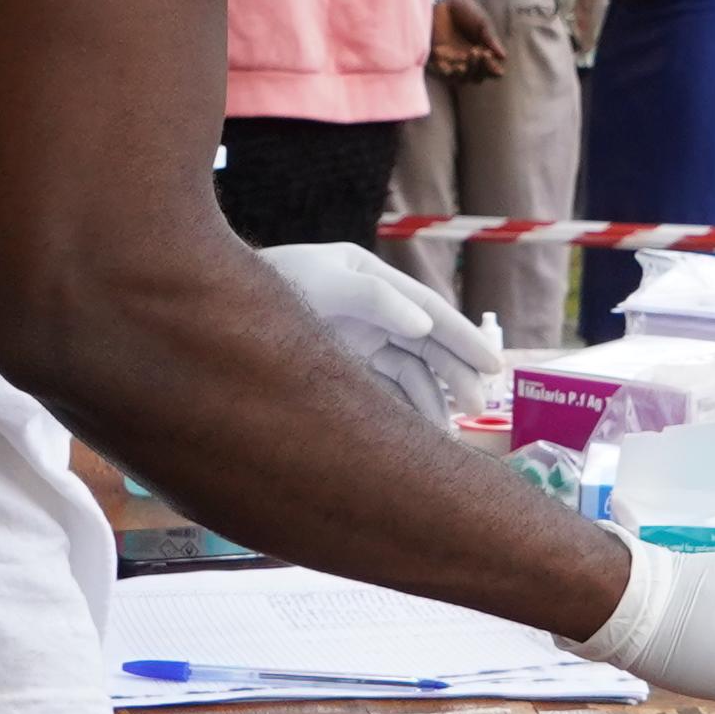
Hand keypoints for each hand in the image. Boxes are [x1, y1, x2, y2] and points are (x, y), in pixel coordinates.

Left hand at [259, 239, 506, 425]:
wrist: (222, 311)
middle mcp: (374, 311)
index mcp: (375, 279)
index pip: (430, 310)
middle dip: (455, 374)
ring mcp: (360, 340)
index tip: (492, 365)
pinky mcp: (345, 368)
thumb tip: (422, 325)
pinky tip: (419, 434)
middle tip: (477, 405)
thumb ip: (374, 299)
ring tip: (448, 430)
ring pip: (411, 372)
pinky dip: (405, 411)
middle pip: (427, 345)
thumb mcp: (325, 284)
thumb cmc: (275, 286)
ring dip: (433, 398)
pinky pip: (386, 391)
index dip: (464, 338)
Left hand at [431, 0, 502, 82]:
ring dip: (465, 73)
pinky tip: (450, 66)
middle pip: (477, 77)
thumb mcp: (482, 22)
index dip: (494, 70)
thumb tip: (503, 57)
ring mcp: (453, 62)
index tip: (493, 62)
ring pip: (461, 79)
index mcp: (483, 54)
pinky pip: (442, 74)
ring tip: (465, 62)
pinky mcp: (437, 60)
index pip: (491, 70)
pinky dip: (447, 72)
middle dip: (480, 68)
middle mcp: (469, 61)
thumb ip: (490, 39)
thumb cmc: (466, 11)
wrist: (444, 2)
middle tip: (479, 52)